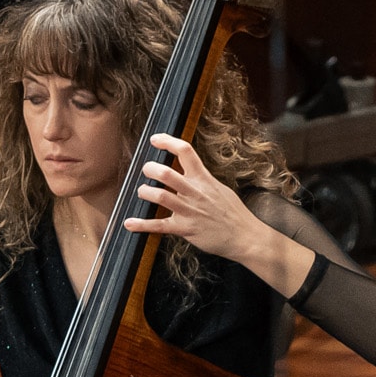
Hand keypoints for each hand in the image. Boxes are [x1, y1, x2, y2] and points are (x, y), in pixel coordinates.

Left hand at [127, 135, 296, 284]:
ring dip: (145, 192)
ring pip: (159, 196)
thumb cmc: (234, 214)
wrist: (246, 237)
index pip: (185, 151)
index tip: (155, 139)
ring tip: (142, 192)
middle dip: (149, 168)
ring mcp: (189, 211)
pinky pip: (159, 226)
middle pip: (165, 173)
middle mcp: (195, 192)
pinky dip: (142, 225)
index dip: (167, 141)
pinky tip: (129, 223)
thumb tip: (191, 172)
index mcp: (204, 179)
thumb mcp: (221, 189)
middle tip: (146, 170)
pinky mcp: (185, 229)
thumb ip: (203, 181)